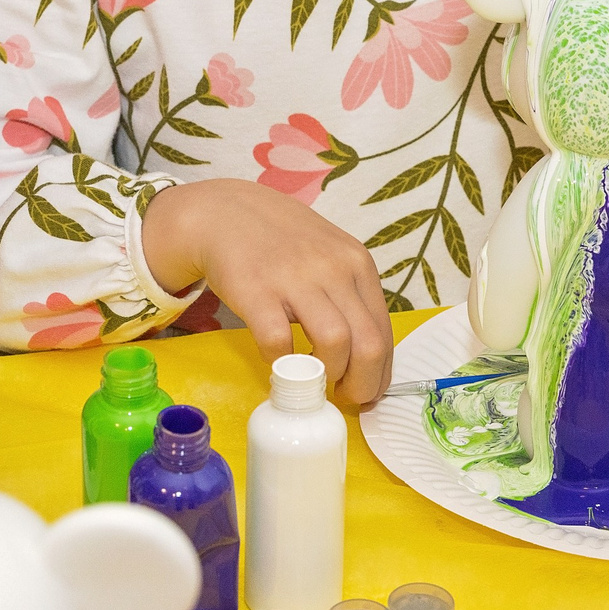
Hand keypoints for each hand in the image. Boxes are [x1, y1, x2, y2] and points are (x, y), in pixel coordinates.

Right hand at [140, 179, 393, 405]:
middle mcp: (333, 268)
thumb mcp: (328, 256)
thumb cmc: (281, 241)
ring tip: (314, 378)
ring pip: (334, 343)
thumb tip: (368, 358)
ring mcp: (295, 278)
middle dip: (361, 385)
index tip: (365, 391)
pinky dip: (282, 362)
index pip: (384, 333)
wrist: (224, 212)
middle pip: (369, 344)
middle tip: (343, 397)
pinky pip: (279, 341)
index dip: (378, 374)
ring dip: (327, 375)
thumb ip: (349, 296)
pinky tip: (277, 358)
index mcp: (357, 263)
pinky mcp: (256, 290)